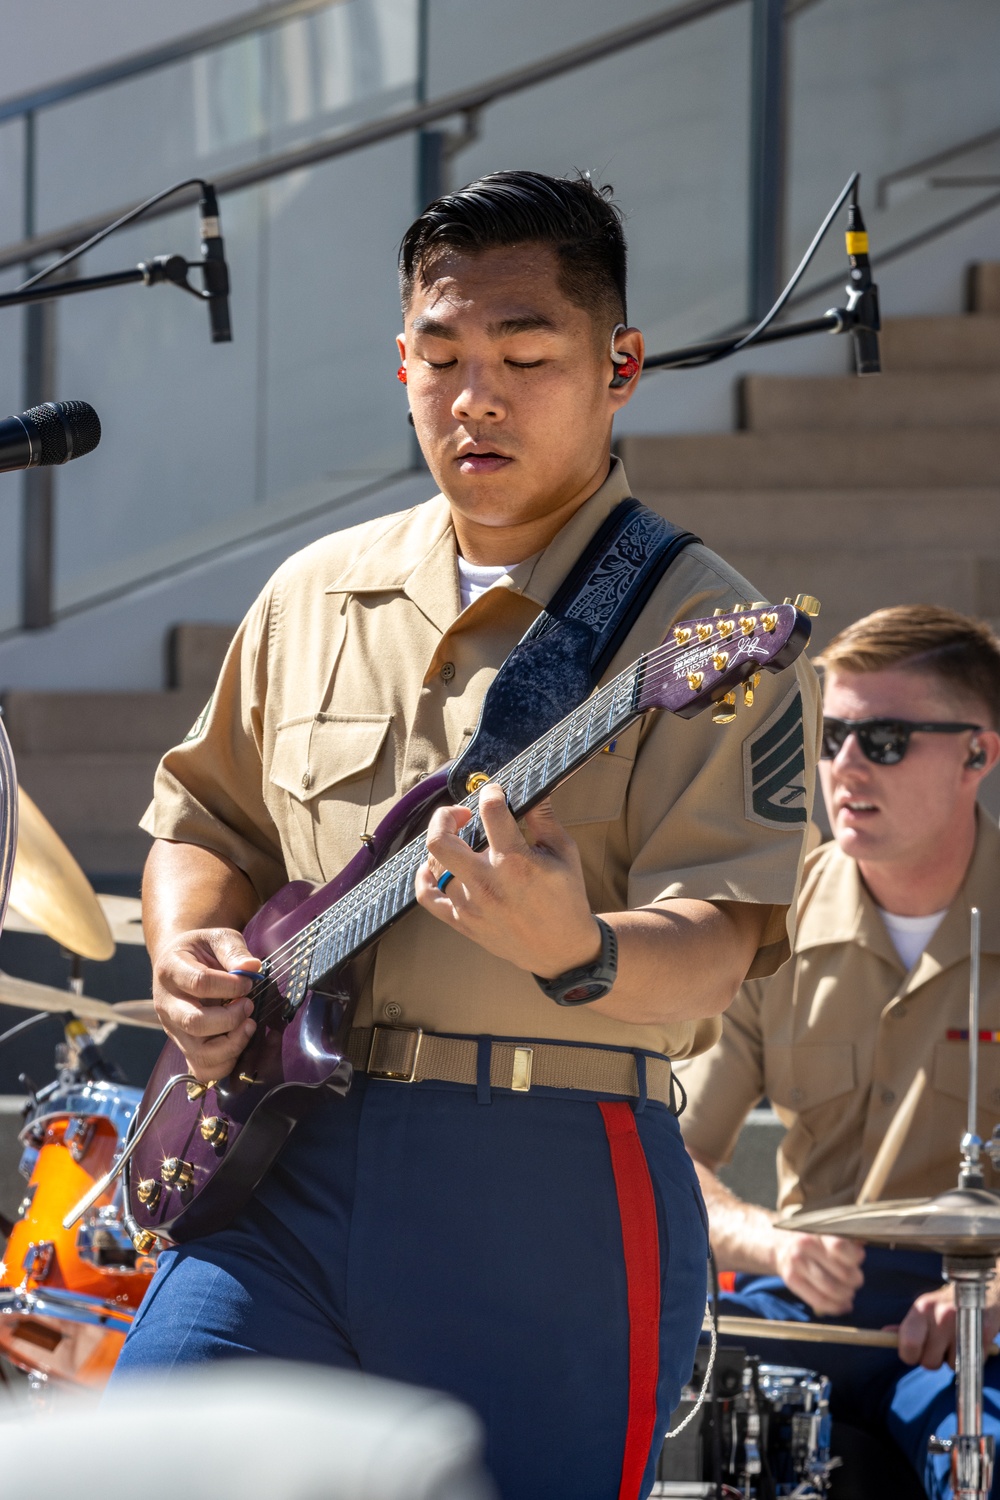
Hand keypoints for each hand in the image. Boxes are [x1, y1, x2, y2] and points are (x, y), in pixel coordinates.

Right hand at [152, 927, 259, 1081]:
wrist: (180, 963)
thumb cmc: (201, 951)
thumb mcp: (217, 938)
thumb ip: (234, 950)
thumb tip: (252, 968)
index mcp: (170, 970)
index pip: (199, 983)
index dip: (231, 985)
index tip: (248, 983)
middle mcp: (166, 1004)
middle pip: (194, 1022)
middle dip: (230, 1018)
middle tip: (248, 1006)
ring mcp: (173, 1029)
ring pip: (199, 1053)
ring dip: (232, 1044)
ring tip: (248, 1026)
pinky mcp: (184, 1047)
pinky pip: (202, 1069)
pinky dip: (226, 1063)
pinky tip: (238, 1042)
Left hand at [415, 784, 601, 975]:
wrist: (562, 951)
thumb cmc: (566, 898)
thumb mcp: (564, 853)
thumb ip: (544, 818)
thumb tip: (532, 788)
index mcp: (515, 862)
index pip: (491, 811)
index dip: (491, 793)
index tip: (494, 792)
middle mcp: (487, 883)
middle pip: (440, 840)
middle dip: (446, 816)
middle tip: (461, 814)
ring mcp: (470, 906)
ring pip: (434, 864)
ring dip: (444, 845)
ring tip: (461, 842)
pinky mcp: (462, 923)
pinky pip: (427, 897)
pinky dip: (424, 878)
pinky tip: (432, 867)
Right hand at [771, 1231, 865, 1316]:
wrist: (780, 1246)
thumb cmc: (813, 1241)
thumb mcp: (827, 1233)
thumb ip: (846, 1240)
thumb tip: (861, 1251)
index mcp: (817, 1231)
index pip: (840, 1246)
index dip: (855, 1257)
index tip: (858, 1259)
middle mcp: (805, 1245)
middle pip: (841, 1272)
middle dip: (855, 1280)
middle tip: (856, 1280)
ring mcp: (796, 1263)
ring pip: (831, 1289)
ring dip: (846, 1295)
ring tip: (849, 1293)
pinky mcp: (791, 1280)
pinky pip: (819, 1300)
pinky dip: (835, 1307)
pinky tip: (842, 1305)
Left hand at [895, 1285, 999, 1368]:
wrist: (984, 1293)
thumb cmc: (948, 1305)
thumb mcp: (925, 1309)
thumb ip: (907, 1326)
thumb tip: (884, 1334)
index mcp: (922, 1308)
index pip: (908, 1344)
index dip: (910, 1355)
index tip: (915, 1353)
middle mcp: (941, 1315)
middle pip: (929, 1362)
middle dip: (933, 1359)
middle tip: (940, 1346)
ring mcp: (963, 1325)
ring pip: (949, 1366)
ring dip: (952, 1359)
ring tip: (956, 1341)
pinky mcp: (982, 1334)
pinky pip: (969, 1364)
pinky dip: (969, 1359)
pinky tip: (969, 1342)